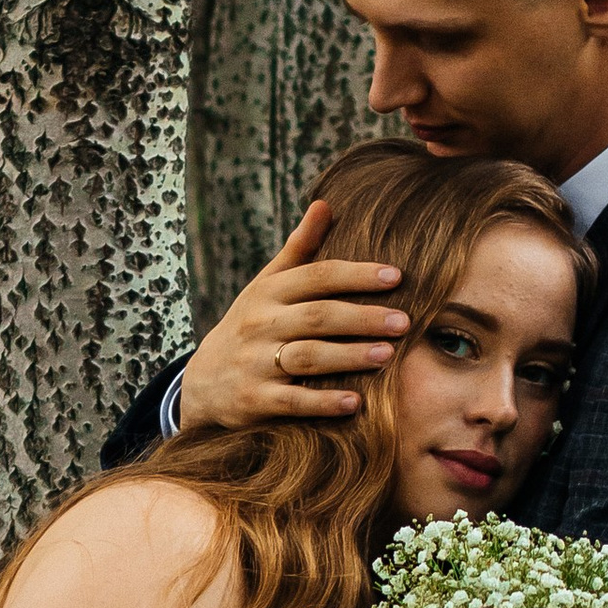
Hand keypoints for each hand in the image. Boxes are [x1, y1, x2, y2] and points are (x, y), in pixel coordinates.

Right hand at [176, 198, 407, 431]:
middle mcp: (260, 324)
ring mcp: (255, 363)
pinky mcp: (253, 400)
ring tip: (388, 355)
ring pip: (306, 357)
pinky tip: (356, 403)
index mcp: (269, 292)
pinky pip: (291, 402)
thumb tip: (325, 204)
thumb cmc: (250, 326)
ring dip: (348, 357)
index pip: (316, 277)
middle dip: (362, 318)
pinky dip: (322, 403)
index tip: (396, 277)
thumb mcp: (266, 285)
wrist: (203, 382)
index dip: (356, 275)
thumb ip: (298, 249)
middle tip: (404, 321)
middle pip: (317, 316)